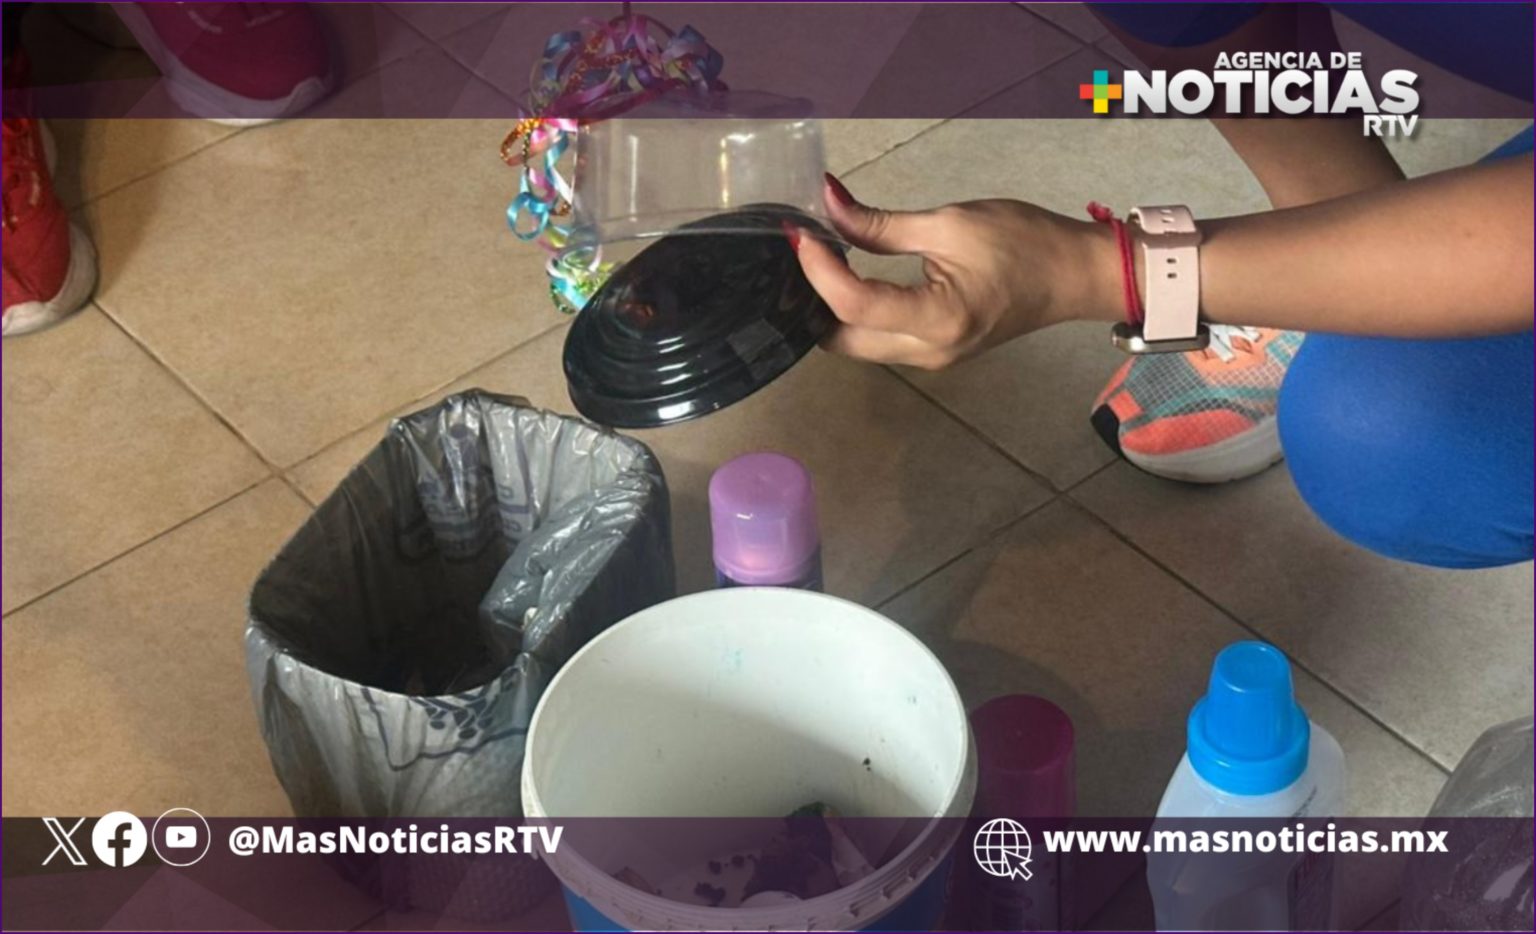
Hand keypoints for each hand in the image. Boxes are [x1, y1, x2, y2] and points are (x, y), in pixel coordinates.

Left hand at [788, 174, 1119, 368]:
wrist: (1073, 275)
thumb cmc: (1024, 242)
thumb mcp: (949, 223)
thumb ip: (880, 223)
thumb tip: (826, 202)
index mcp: (937, 319)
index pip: (854, 304)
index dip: (817, 269)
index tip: (799, 232)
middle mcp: (928, 351)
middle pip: (841, 339)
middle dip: (811, 298)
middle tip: (801, 248)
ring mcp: (929, 358)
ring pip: (855, 345)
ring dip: (829, 306)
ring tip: (819, 258)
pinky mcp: (932, 352)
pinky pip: (876, 340)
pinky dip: (853, 313)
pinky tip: (845, 275)